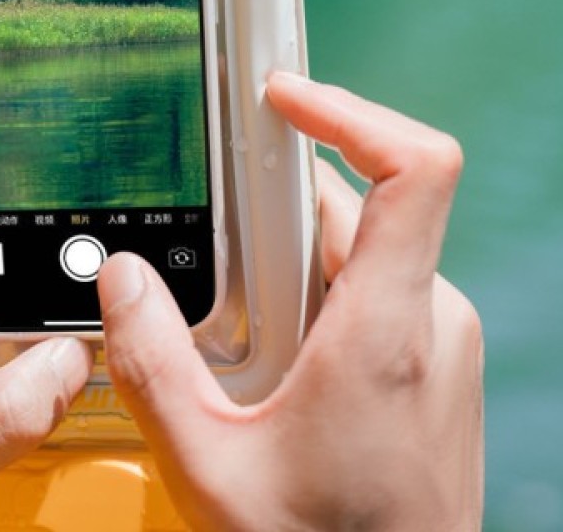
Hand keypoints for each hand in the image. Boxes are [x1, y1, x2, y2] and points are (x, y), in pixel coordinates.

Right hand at [98, 72, 483, 530]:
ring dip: (292, 249)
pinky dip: (317, 282)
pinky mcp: (434, 356)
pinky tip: (272, 339)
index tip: (285, 94)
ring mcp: (440, 337)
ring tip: (235, 304)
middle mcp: (431, 320)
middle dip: (277, 202)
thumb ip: (153, 367)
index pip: (415, 170)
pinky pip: (374, 280)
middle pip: (359, 203)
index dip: (351, 111)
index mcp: (387, 331)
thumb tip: (122, 280)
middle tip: (214, 220)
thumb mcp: (210, 469)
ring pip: (361, 244)